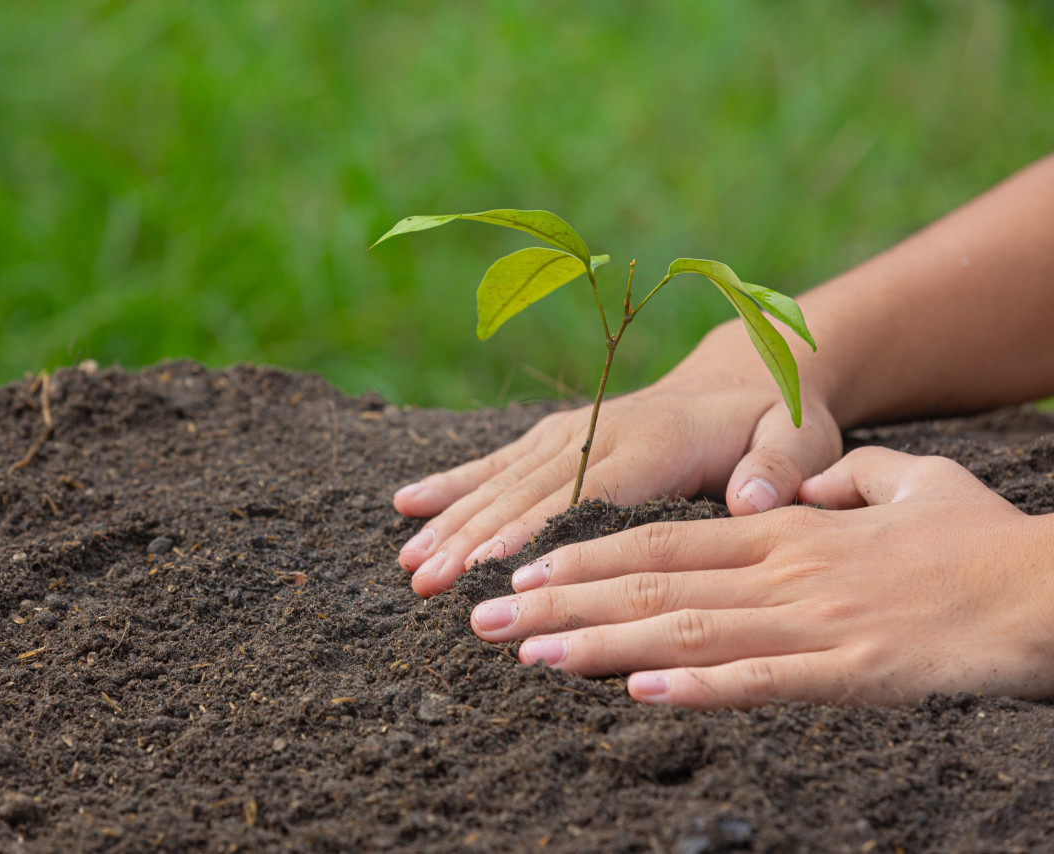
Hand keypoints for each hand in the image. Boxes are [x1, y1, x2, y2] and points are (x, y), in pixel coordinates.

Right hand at [394, 330, 841, 597]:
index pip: (587, 495)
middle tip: (427, 583)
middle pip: (528, 493)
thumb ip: (781, 467)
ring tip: (409, 565)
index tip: (489, 568)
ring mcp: (574, 430)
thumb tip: (752, 499)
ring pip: (503, 480)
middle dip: (474, 539)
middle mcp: (603, 432)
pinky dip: (453, 482)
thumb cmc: (776, 418)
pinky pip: (499, 460)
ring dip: (453, 520)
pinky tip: (407, 504)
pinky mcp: (559, 435)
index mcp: (656, 443)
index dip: (536, 531)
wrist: (746, 370)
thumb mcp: (802, 437)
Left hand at [468, 447, 1053, 707]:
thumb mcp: (907, 487)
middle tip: (480, 615)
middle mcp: (780, 570)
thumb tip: (801, 492)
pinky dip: (698, 685)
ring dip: (598, 642)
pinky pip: (762, 680)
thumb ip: (844, 484)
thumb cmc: (983, 544)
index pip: (659, 541)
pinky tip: (638, 693)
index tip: (519, 566)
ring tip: (526, 652)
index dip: (583, 553)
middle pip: (649, 582)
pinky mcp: (851, 668)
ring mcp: (811, 619)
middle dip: (558, 599)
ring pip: (685, 628)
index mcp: (782, 531)